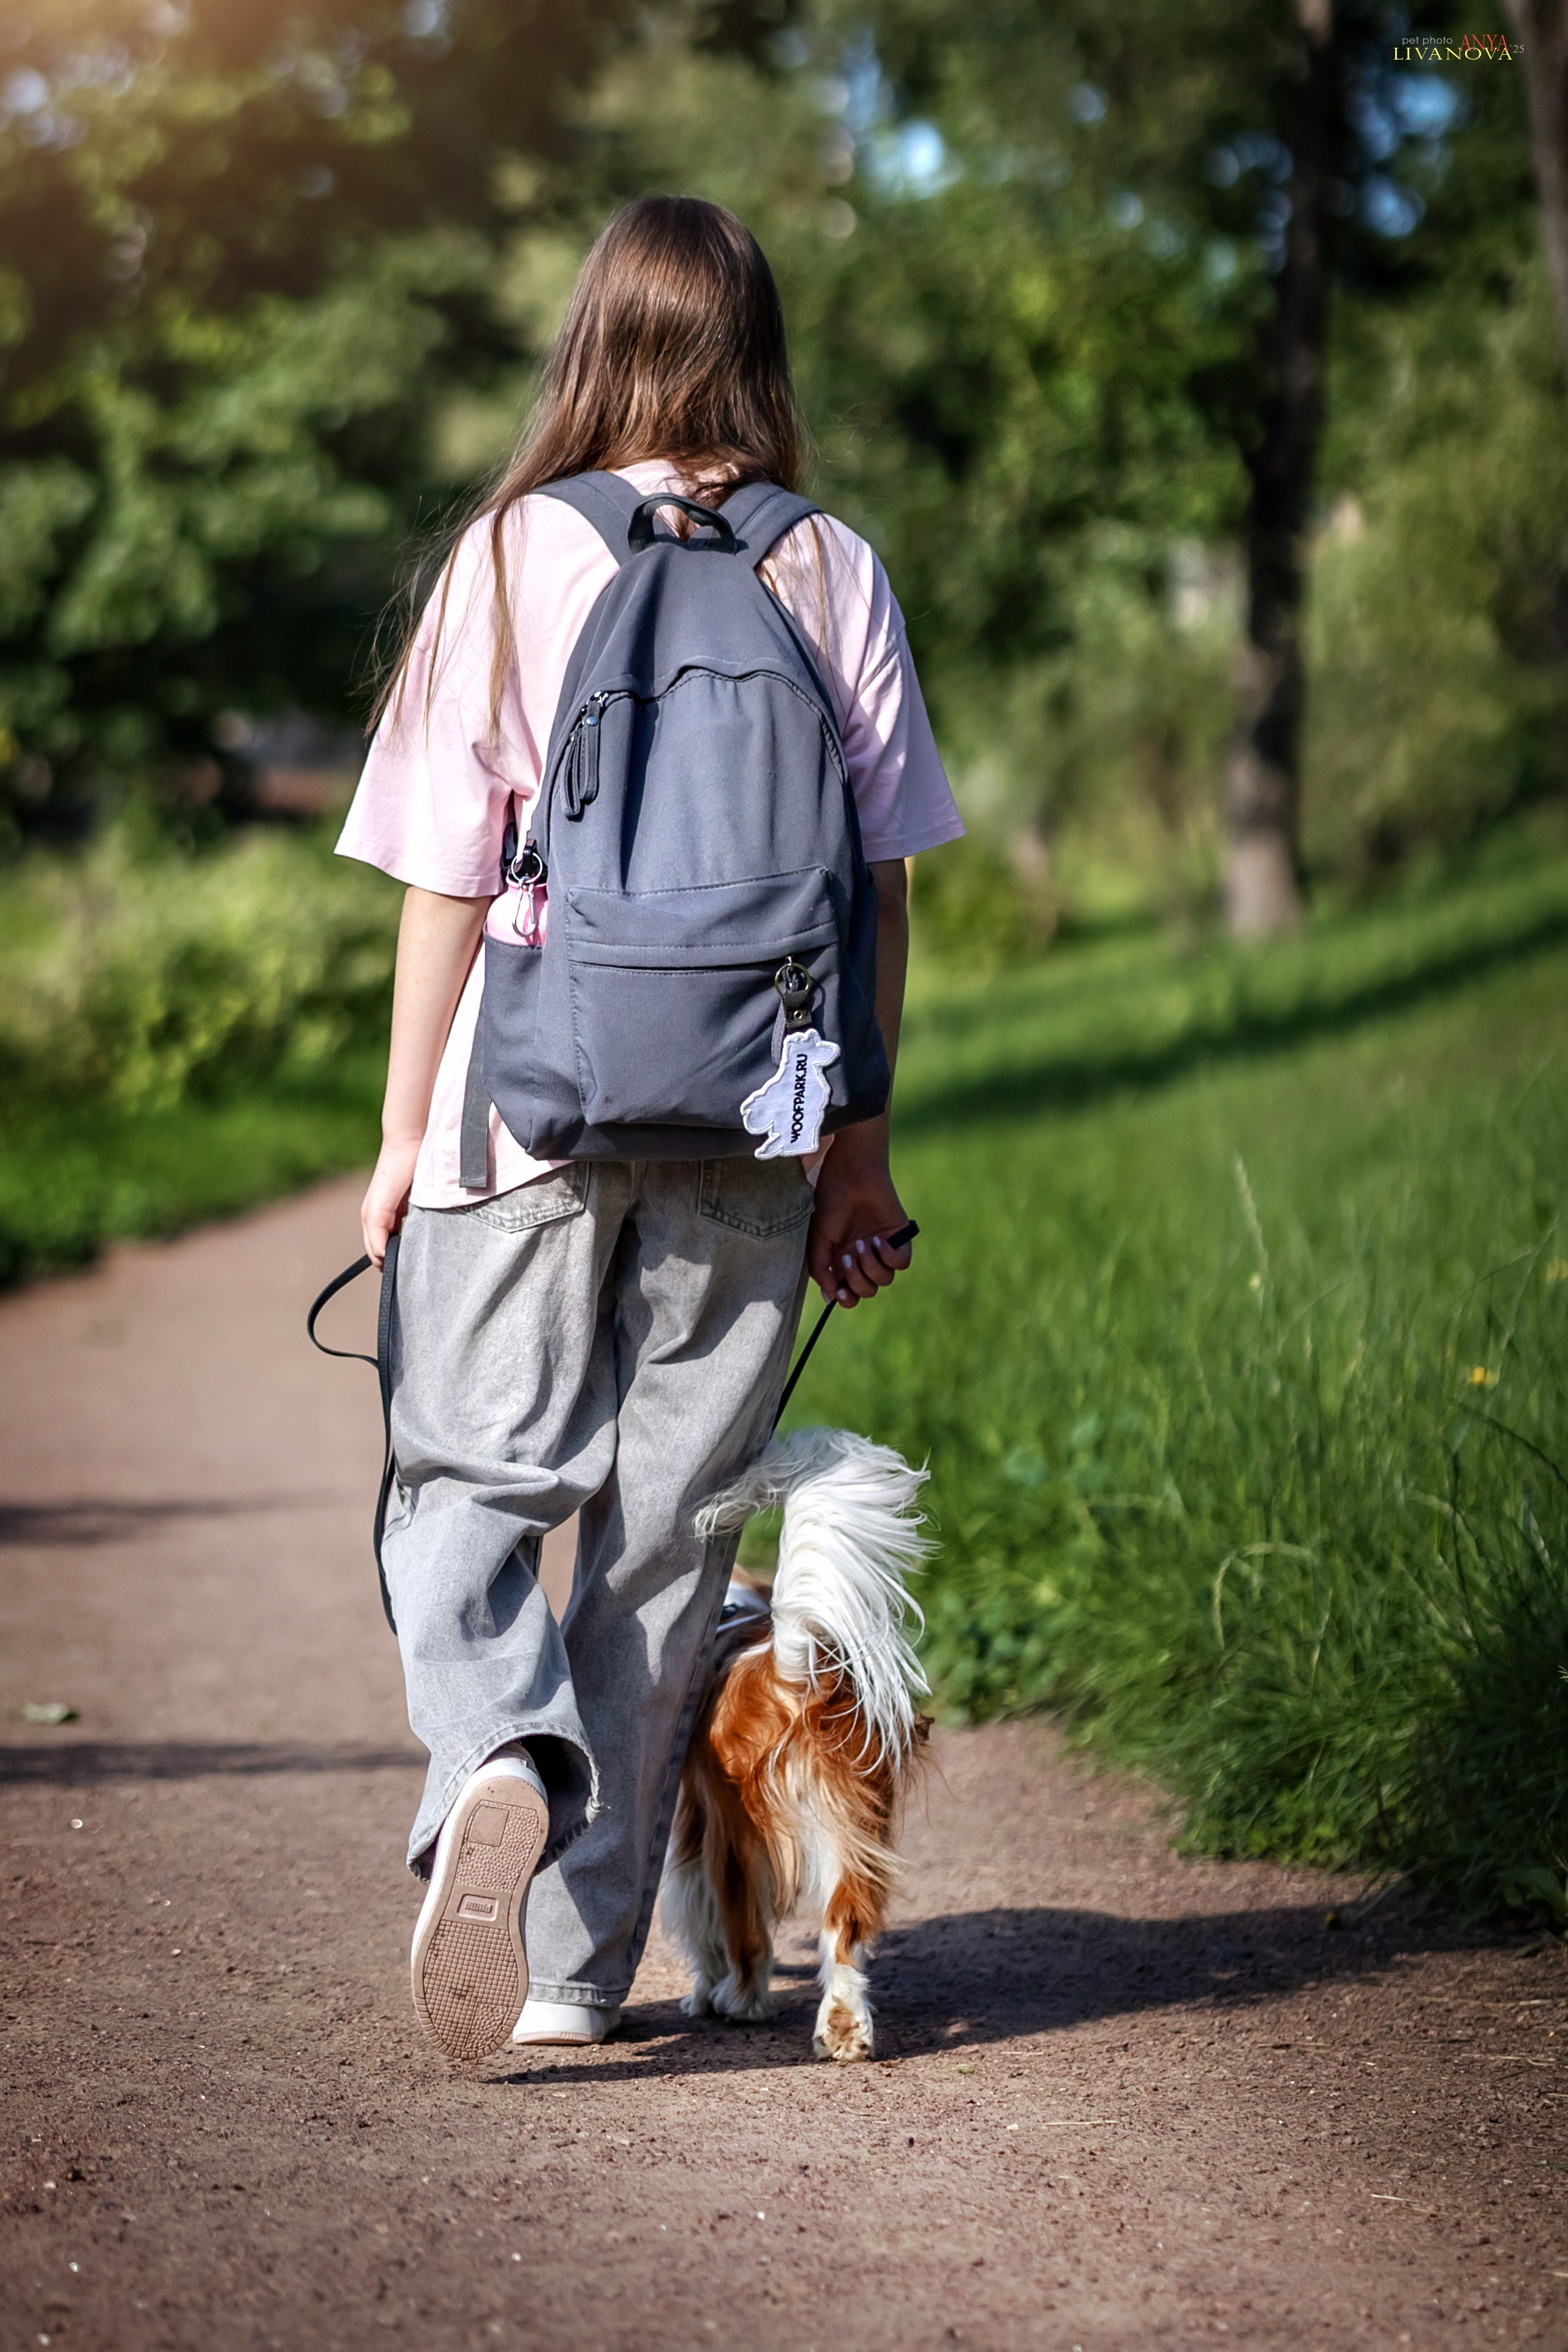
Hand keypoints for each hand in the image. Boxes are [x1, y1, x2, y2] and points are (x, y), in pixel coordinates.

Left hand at [361, 1136, 420, 1268]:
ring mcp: (372, 1213)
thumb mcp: (417, 1198)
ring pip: (374, 1250)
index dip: (394, 1257)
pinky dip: (383, 1253)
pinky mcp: (376, 1210)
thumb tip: (426, 1234)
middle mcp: (372, 1215)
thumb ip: (416, 1215)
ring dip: (386, 1263)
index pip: (383, 1245)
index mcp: (383, 1213)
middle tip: (408, 1274)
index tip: (410, 1266)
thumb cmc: (417, 1165)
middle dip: (390, 1264)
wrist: (409, 1143)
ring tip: (404, 1272)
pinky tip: (395, 1261)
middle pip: (375, 1252)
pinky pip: (376, 1242)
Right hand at [806, 1130, 911, 1306]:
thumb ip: (820, 1270)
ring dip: (870, 1267)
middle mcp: (863, 1258)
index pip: (849, 1293)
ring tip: (862, 1243)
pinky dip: (889, 1257)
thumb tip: (830, 1297)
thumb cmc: (829, 1204)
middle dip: (857, 1280)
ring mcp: (881, 1249)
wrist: (849, 1177)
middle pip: (867, 1290)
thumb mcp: (816, 1241)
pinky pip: (901, 1263)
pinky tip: (878, 1241)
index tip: (840, 1293)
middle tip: (847, 1256)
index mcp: (842, 1261)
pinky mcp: (899, 1238)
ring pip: (884, 1280)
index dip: (846, 1299)